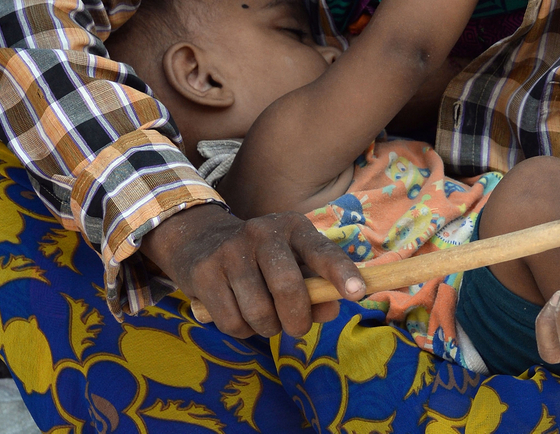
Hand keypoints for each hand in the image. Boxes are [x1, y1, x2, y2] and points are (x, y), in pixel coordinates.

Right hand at [141, 203, 364, 337]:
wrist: (201, 241)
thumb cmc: (263, 260)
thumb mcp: (294, 263)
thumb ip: (318, 288)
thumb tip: (331, 310)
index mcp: (293, 228)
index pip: (322, 251)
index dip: (341, 273)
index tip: (358, 293)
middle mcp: (262, 233)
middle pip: (288, 287)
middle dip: (297, 320)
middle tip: (297, 328)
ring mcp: (230, 251)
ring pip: (259, 312)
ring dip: (268, 328)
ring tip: (266, 319)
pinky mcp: (205, 273)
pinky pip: (233, 322)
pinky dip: (242, 331)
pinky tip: (240, 315)